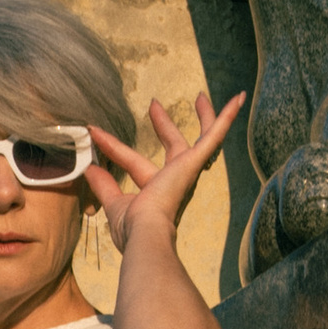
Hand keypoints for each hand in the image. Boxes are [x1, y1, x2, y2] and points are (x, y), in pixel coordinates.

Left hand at [86, 88, 244, 250]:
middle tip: (153, 104)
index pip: (132, 162)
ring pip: (203, 138)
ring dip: (204, 117)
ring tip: (201, 95)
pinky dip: (226, 117)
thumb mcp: (113, 204)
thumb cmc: (132, 229)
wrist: (146, 233)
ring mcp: (187, 170)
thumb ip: (104, 185)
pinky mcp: (194, 161)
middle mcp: (175, 180)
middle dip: (163, 125)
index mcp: (156, 191)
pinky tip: (239, 97)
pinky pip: (214, 135)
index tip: (96, 132)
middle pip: (173, 146)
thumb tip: (88, 168)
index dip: (113, 148)